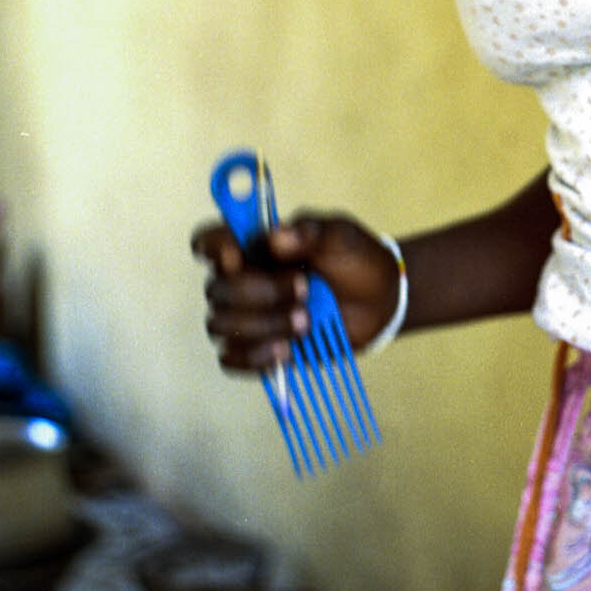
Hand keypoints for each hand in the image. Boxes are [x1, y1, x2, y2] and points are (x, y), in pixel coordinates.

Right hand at [191, 213, 401, 370]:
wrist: (380, 301)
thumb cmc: (355, 260)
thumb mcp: (341, 236)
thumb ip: (310, 231)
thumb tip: (275, 237)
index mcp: (255, 245)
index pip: (210, 241)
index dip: (212, 247)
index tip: (236, 255)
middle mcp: (243, 279)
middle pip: (217, 289)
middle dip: (261, 292)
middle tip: (305, 290)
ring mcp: (247, 316)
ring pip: (220, 325)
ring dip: (263, 325)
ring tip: (306, 322)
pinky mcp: (257, 349)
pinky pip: (231, 359)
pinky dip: (256, 357)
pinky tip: (286, 350)